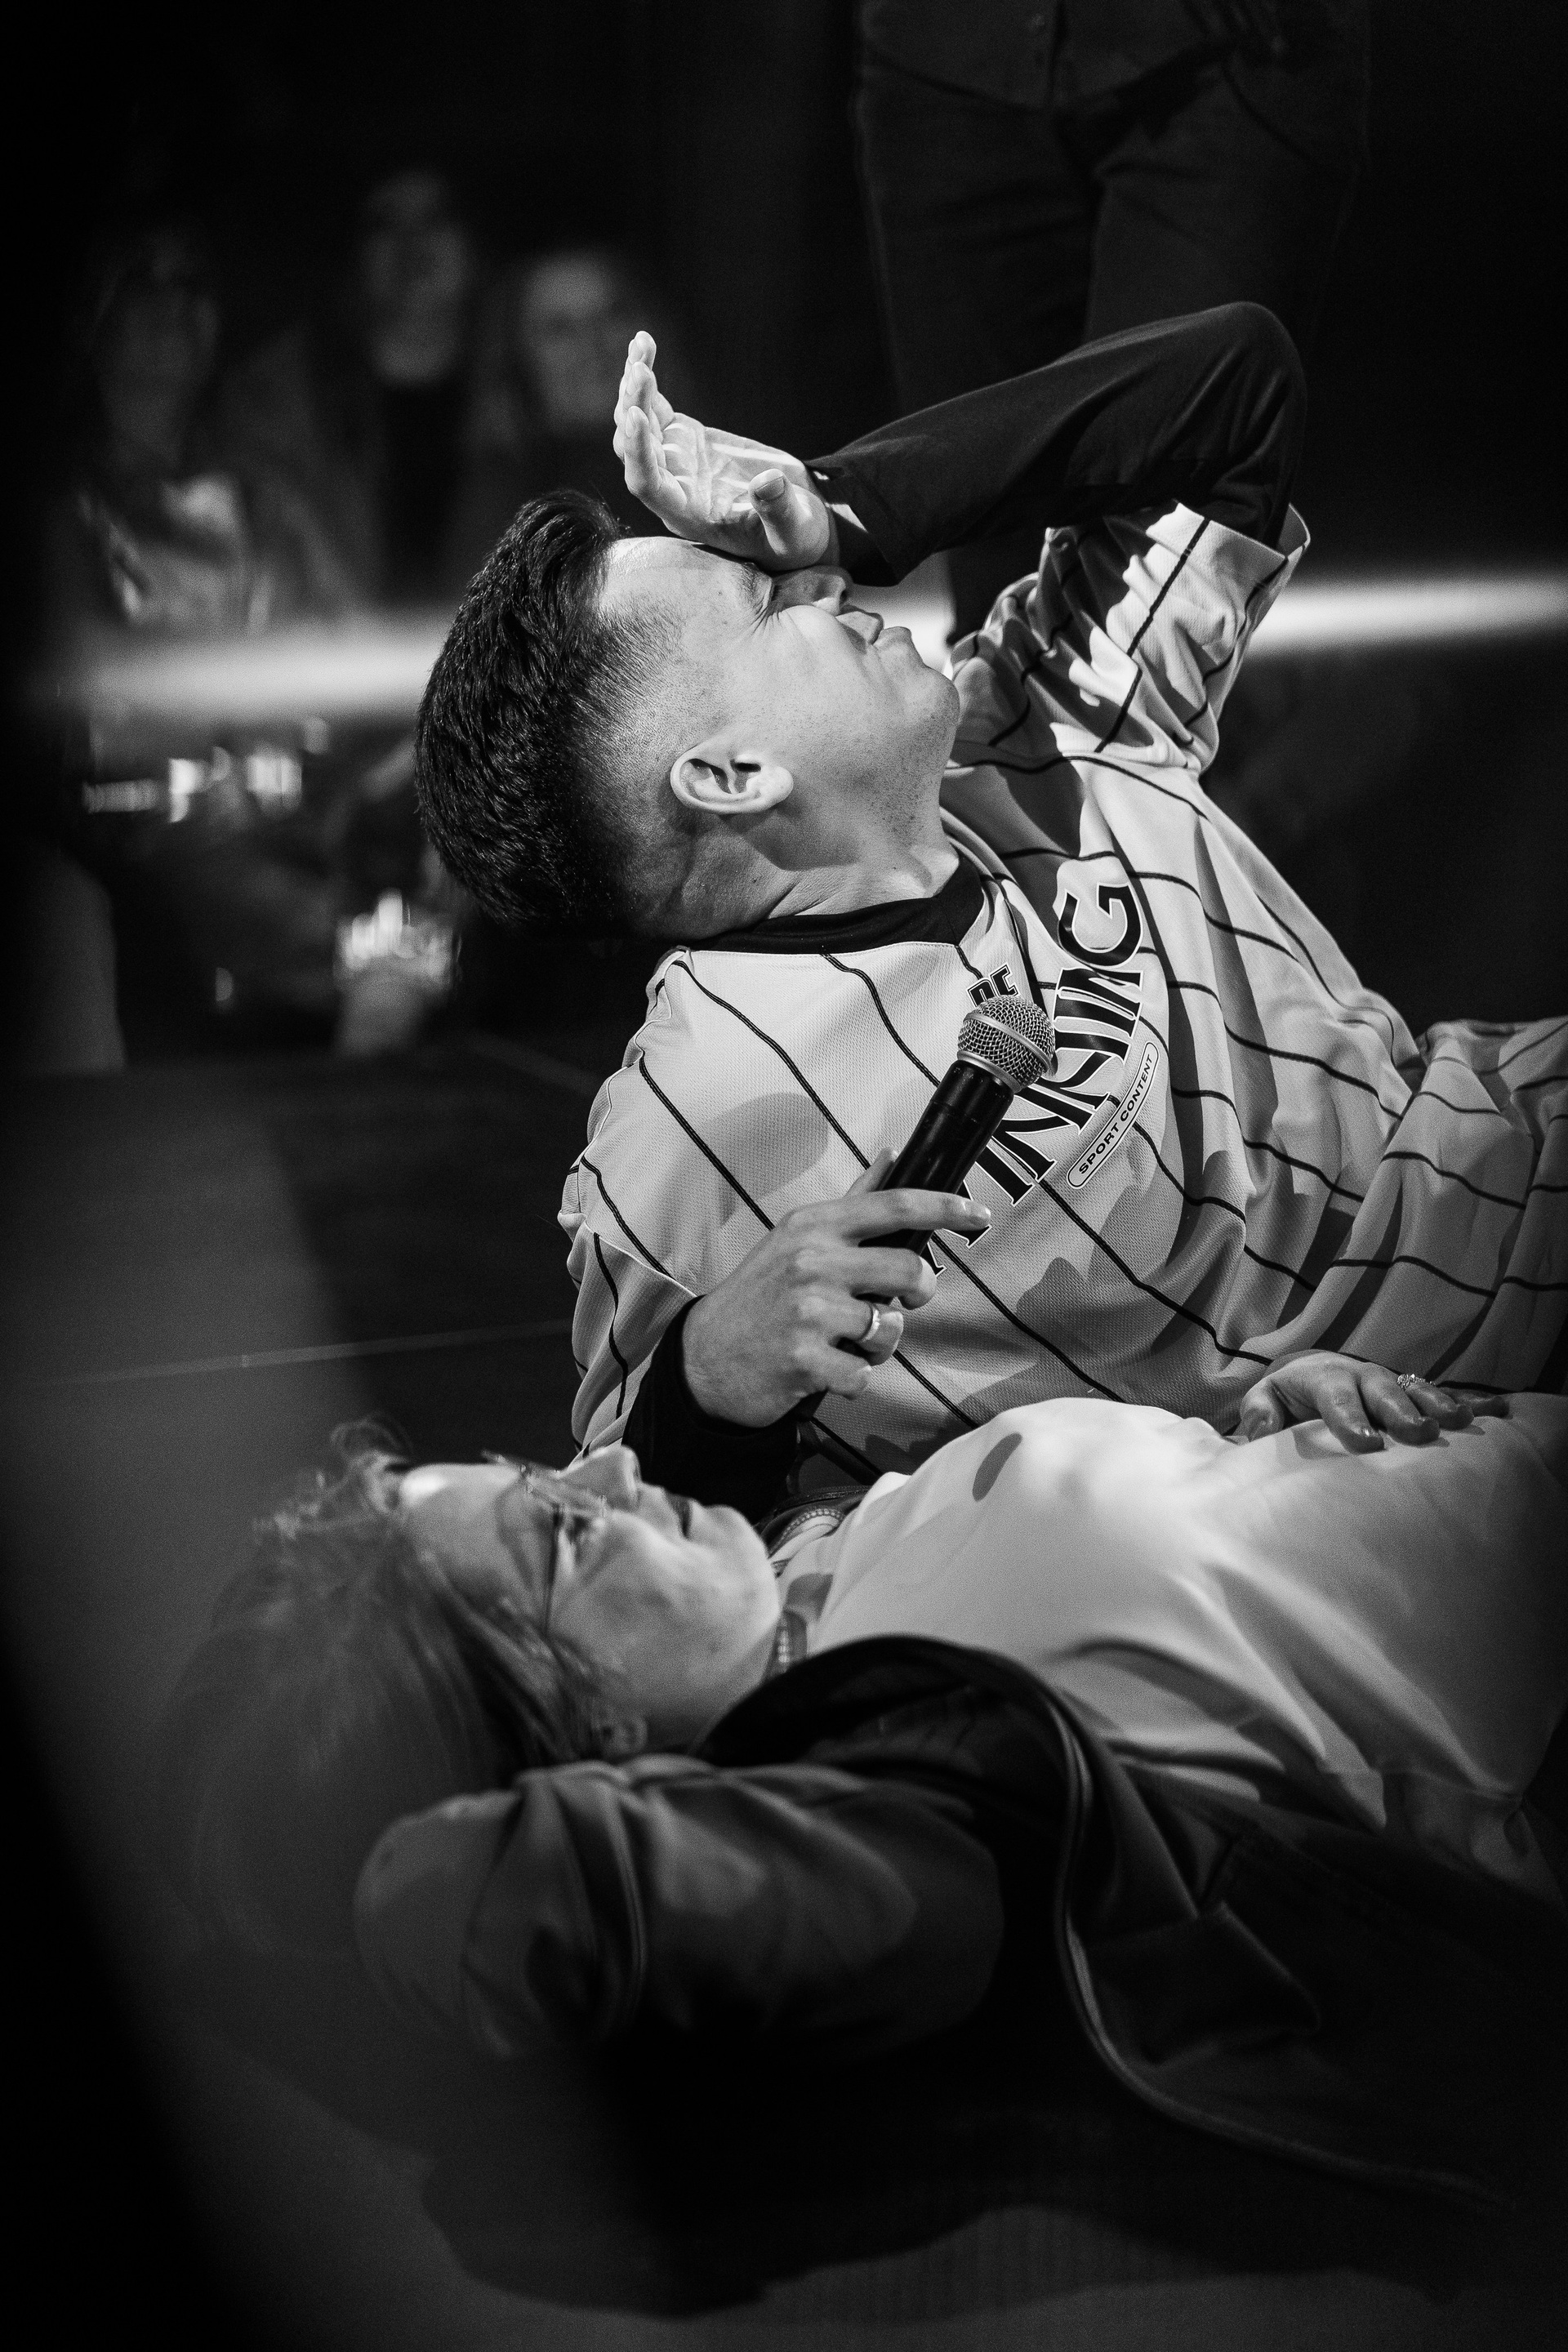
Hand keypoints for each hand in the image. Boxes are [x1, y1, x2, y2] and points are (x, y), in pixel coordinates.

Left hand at [613, 331, 834, 570]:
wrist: (796, 519)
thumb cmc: (794, 536)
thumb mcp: (793, 531)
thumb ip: (778, 511)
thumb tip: (768, 483)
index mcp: (686, 514)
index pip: (647, 484)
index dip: (638, 452)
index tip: (636, 416)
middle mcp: (671, 486)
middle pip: (635, 447)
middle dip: (634, 408)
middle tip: (641, 371)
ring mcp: (674, 460)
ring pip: (638, 421)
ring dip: (634, 386)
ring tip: (641, 347)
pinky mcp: (683, 437)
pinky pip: (654, 405)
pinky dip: (646, 375)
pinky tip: (644, 342)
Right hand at [682, 1151, 989, 1426]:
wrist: (704, 1358)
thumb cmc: (762, 1296)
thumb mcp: (797, 1239)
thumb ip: (853, 1203)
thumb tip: (892, 1156)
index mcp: (813, 1226)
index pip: (894, 1205)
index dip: (946, 1208)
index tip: (979, 1214)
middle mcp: (810, 1261)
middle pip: (909, 1270)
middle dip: (920, 1292)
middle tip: (903, 1303)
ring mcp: (806, 1310)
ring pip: (891, 1328)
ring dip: (880, 1344)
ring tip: (847, 1341)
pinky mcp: (804, 1359)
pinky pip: (866, 1374)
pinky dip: (855, 1378)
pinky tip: (826, 1369)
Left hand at [1233, 1351, 1507, 1452]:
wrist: (1312, 1375)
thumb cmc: (1286, 1396)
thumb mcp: (1264, 1399)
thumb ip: (1259, 1412)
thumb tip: (1257, 1430)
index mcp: (1325, 1376)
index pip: (1336, 1396)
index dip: (1350, 1419)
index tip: (1366, 1444)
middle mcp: (1364, 1375)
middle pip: (1384, 1390)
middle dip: (1402, 1411)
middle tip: (1420, 1433)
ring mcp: (1392, 1383)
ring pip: (1418, 1390)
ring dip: (1439, 1405)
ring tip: (1461, 1423)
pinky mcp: (1413, 1394)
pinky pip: (1444, 1396)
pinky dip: (1471, 1402)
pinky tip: (1499, 1411)